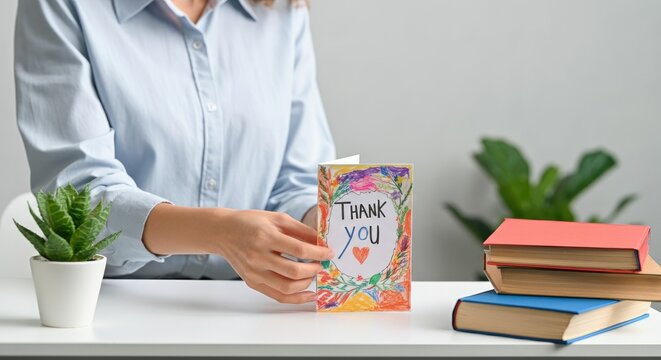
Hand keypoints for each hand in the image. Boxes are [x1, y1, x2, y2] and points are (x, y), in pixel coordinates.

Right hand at [212, 210, 332, 303]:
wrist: (223, 232)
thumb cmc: (251, 222)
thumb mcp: (277, 218)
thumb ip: (301, 230)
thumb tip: (322, 242)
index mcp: (266, 237)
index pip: (299, 250)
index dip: (318, 253)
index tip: (329, 252)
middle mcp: (258, 257)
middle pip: (294, 271)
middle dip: (314, 269)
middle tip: (322, 264)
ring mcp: (254, 273)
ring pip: (287, 287)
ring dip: (307, 283)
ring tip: (313, 274)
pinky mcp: (252, 282)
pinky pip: (278, 296)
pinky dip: (296, 298)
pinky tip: (308, 293)